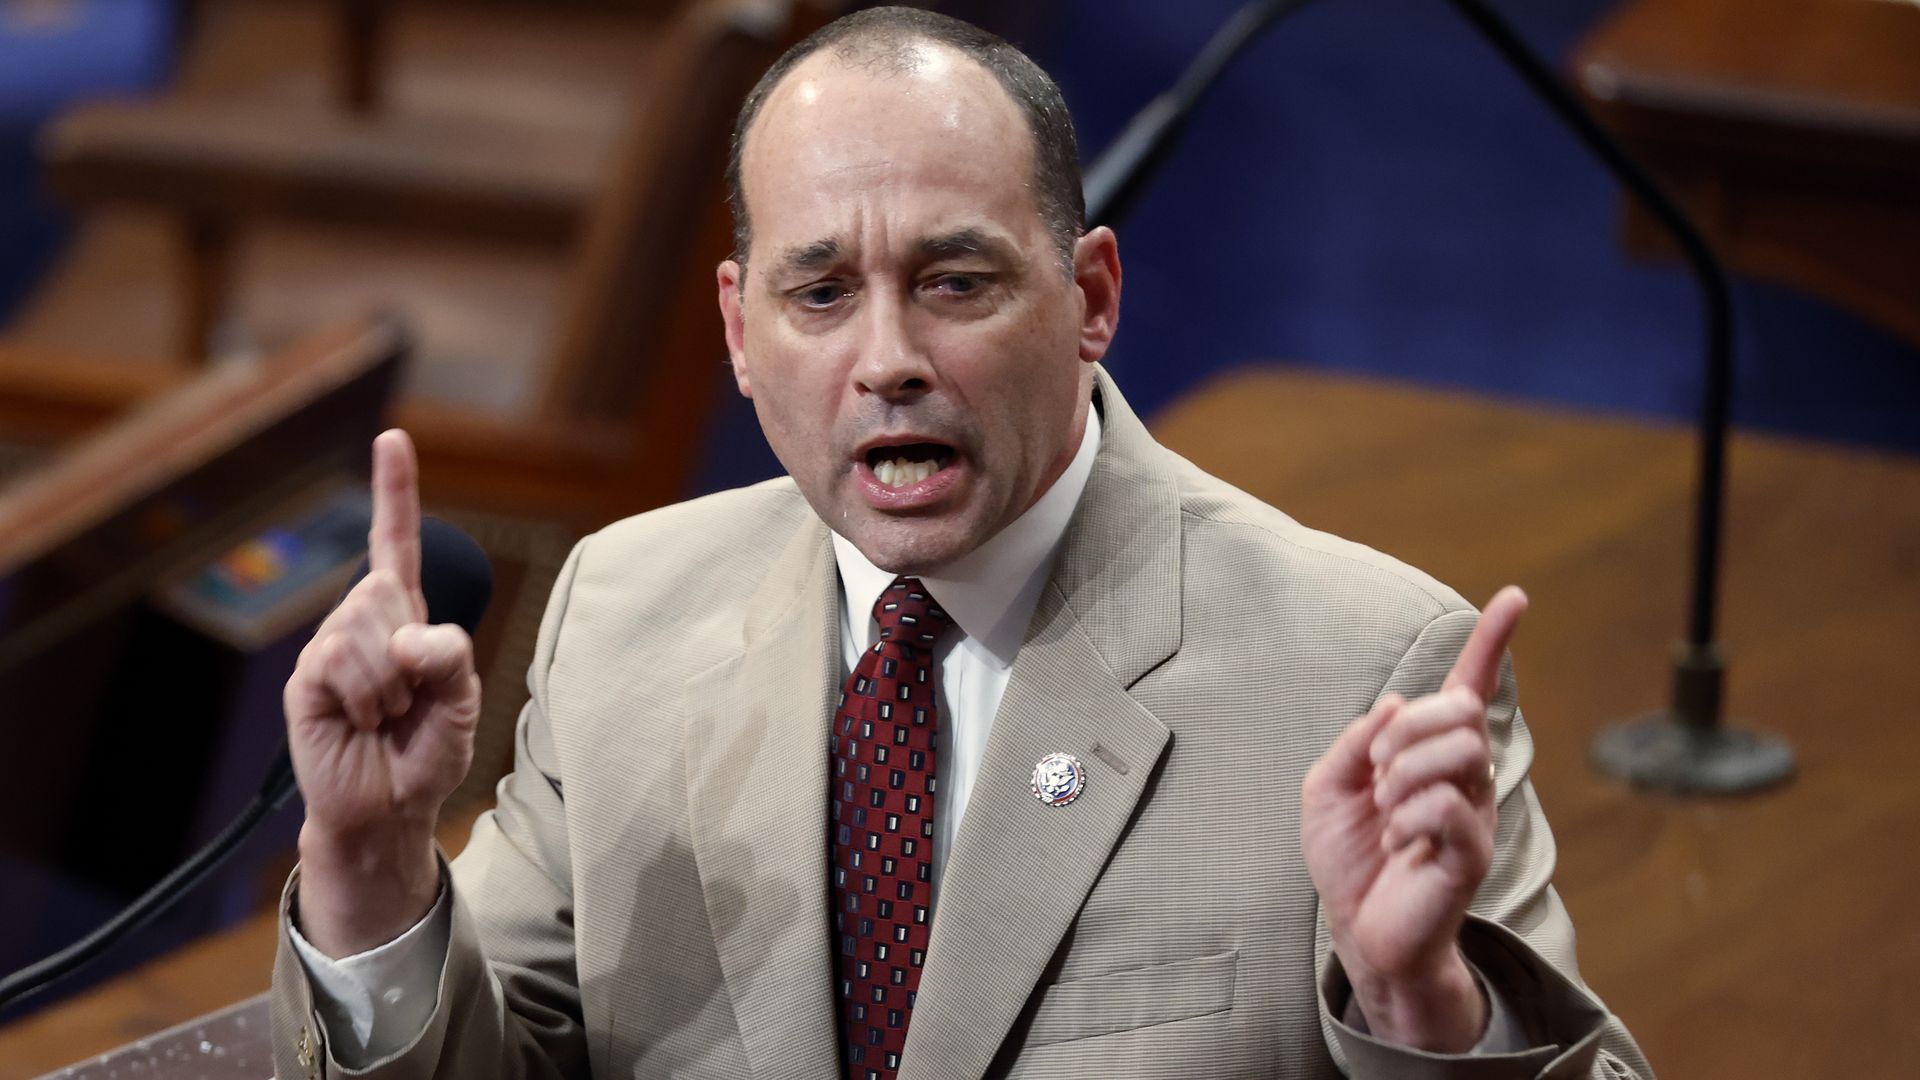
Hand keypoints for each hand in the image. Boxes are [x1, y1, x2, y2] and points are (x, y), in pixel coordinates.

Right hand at [284, 429, 479, 955]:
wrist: (390, 808)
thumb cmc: (426, 752)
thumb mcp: (462, 703)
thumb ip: (450, 658)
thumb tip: (406, 637)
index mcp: (406, 617)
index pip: (395, 543)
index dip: (393, 491)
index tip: (392, 438)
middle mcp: (364, 621)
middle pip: (387, 590)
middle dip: (412, 650)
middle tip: (411, 698)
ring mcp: (330, 647)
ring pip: (365, 627)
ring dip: (391, 683)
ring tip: (387, 715)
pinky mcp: (308, 679)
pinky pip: (340, 660)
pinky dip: (366, 695)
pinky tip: (362, 720)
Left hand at [1301, 586, 1527, 1051]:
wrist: (1357, 927)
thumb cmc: (1349, 858)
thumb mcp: (1328, 785)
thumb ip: (1357, 740)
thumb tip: (1397, 704)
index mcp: (1431, 754)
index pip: (1470, 686)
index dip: (1490, 641)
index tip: (1514, 597)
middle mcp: (1464, 776)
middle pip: (1463, 709)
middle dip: (1410, 728)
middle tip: (1376, 771)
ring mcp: (1473, 812)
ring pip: (1461, 749)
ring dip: (1406, 770)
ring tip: (1385, 809)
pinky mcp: (1472, 853)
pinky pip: (1448, 804)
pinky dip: (1409, 814)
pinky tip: (1398, 839)